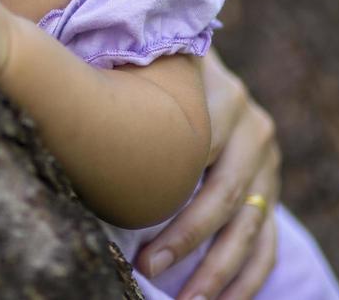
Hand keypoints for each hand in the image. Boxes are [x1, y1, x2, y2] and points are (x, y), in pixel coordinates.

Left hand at [136, 48, 279, 298]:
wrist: (188, 60)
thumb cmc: (146, 68)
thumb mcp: (140, 67)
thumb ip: (121, 80)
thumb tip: (70, 111)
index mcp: (222, 95)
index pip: (201, 158)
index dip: (172, 207)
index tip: (141, 246)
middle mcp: (253, 127)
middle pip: (225, 197)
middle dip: (187, 242)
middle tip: (148, 270)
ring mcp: (267, 160)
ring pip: (249, 227)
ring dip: (221, 273)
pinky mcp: (269, 186)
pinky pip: (266, 241)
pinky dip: (248, 278)